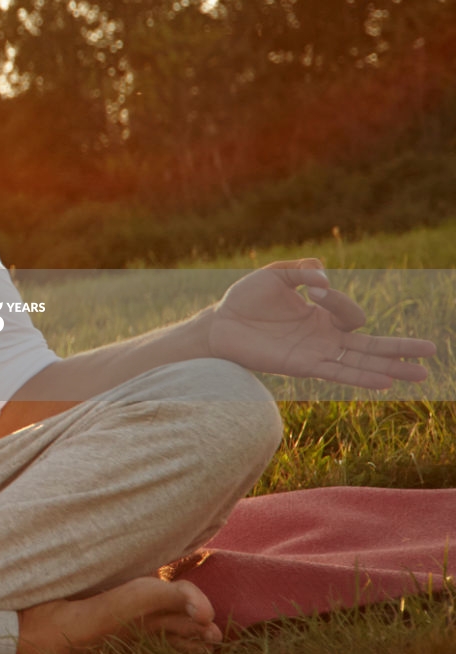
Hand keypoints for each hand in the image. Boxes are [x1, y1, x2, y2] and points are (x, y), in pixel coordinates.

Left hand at [206, 258, 435, 388]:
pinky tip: (384, 381)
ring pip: (360, 361)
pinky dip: (360, 376)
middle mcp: (324, 336)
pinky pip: (337, 372)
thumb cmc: (246, 298)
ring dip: (390, 367)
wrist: (220, 323)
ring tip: (421, 374)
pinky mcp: (302, 365)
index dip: (336, 298)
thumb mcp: (275, 275)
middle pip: (371, 343)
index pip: (348, 312)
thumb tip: (324, 277)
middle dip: (401, 347)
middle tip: (432, 350)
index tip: (313, 289)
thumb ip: (302, 271)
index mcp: (321, 314)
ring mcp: (316, 352)